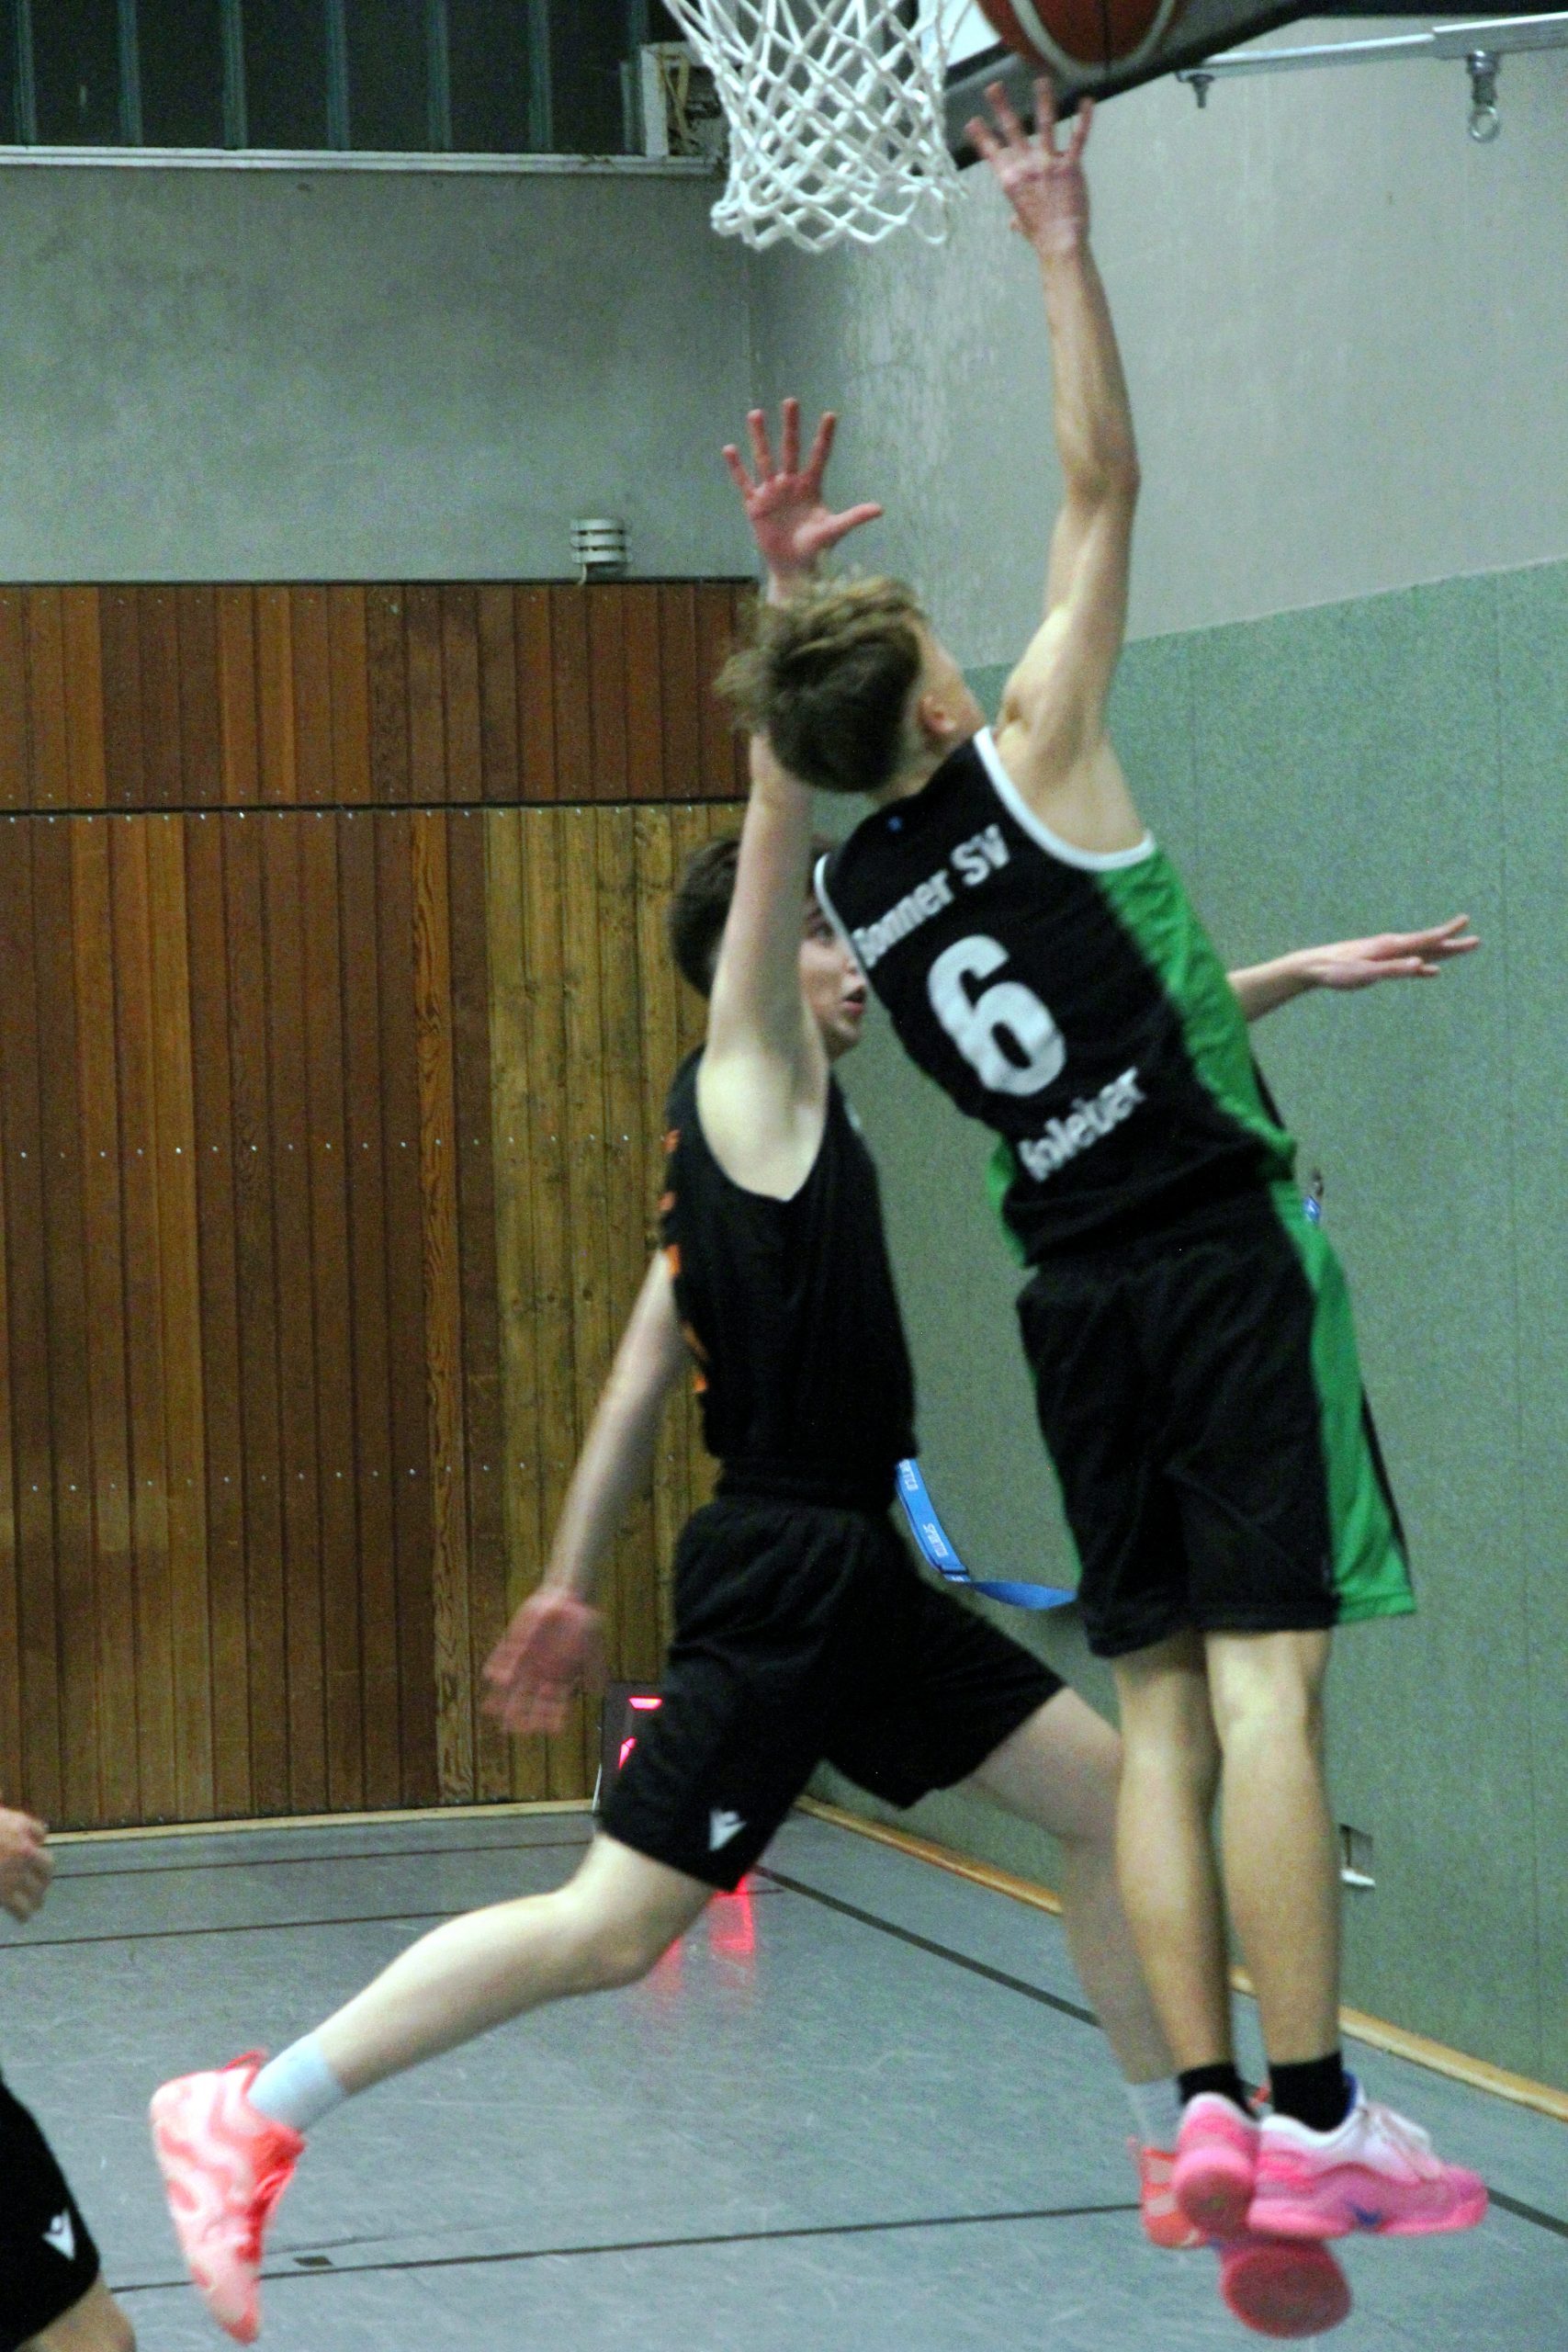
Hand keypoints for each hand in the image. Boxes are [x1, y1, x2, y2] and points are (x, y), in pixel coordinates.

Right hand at [0, 1807, 51, 1922]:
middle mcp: (23, 1848)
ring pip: (39, 1888)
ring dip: (38, 1896)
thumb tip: (1, 1788)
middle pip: (46, 1863)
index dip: (37, 1839)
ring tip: (36, 1902)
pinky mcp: (5, 1894)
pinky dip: (24, 1912)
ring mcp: (16, 1872)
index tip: (35, 1845)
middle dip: (44, 1872)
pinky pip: (23, 1906)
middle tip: (42, 1880)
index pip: (40, 1831)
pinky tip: (23, 1916)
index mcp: (17, 1824)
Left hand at [482, 1589, 605, 1737]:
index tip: (545, 1729)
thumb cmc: (584, 1623)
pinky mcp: (516, 1642)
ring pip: (511, 1683)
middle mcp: (540, 1672)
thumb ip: (594, 1668)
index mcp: (559, 1677)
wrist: (570, 1597)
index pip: (553, 1703)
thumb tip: (600, 1691)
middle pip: (528, 1699)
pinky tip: (491, 1676)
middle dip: (519, 1714)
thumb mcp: (594, 1646)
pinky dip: (497, 1664)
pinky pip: (503, 1655)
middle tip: (510, 1729)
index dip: (549, 1716)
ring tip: (490, 1709)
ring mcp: (526, 1659)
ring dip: (501, 1696)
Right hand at [722, 399, 882, 590]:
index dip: (824, 437)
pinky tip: (729, 449)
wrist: (794, 568)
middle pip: (790, 449)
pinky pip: (744, 482)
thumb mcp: (834, 530)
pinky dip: (736, 468)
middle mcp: (791, 483)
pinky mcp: (755, 505)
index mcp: (811, 486)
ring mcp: (771, 492)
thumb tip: (880, 509)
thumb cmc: (817, 549)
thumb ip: (855, 517)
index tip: (830, 415)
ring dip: (760, 437)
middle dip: (790, 426)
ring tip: (755, 413)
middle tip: (791, 401)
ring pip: (764, 459)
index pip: (818, 456)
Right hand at [966, 77, 1091, 258]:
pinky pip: (1079, 138)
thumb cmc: (1040, 235)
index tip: (973, 121)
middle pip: (1011, 131)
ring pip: (1045, 124)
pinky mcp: (1070, 166)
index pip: (991, 153)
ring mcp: (1048, 163)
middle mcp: (1026, 166)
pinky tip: (1087, 101)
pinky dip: (1084, 119)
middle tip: (993, 87)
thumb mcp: (1022, 223)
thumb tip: (1013, 223)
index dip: (981, 136)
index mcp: (1010, 180)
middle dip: (1001, 107)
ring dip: (1043, 100)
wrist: (1060, 243)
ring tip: (1041, 81)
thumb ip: (1017, 217)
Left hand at [1298, 915, 1479, 991]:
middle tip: (1477, 941)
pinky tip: (1431, 971)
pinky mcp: (1380, 964)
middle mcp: (1392, 947)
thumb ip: (1394, 969)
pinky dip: (1422, 968)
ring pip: (1421, 953)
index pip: (1426, 938)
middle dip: (1453, 943)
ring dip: (1442, 954)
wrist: (1314, 967)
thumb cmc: (1338, 970)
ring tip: (1460, 950)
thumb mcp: (1366, 973)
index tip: (1466, 921)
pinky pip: (1408, 965)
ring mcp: (1387, 955)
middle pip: (1429, 945)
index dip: (1447, 932)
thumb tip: (1422, 964)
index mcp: (1391, 946)